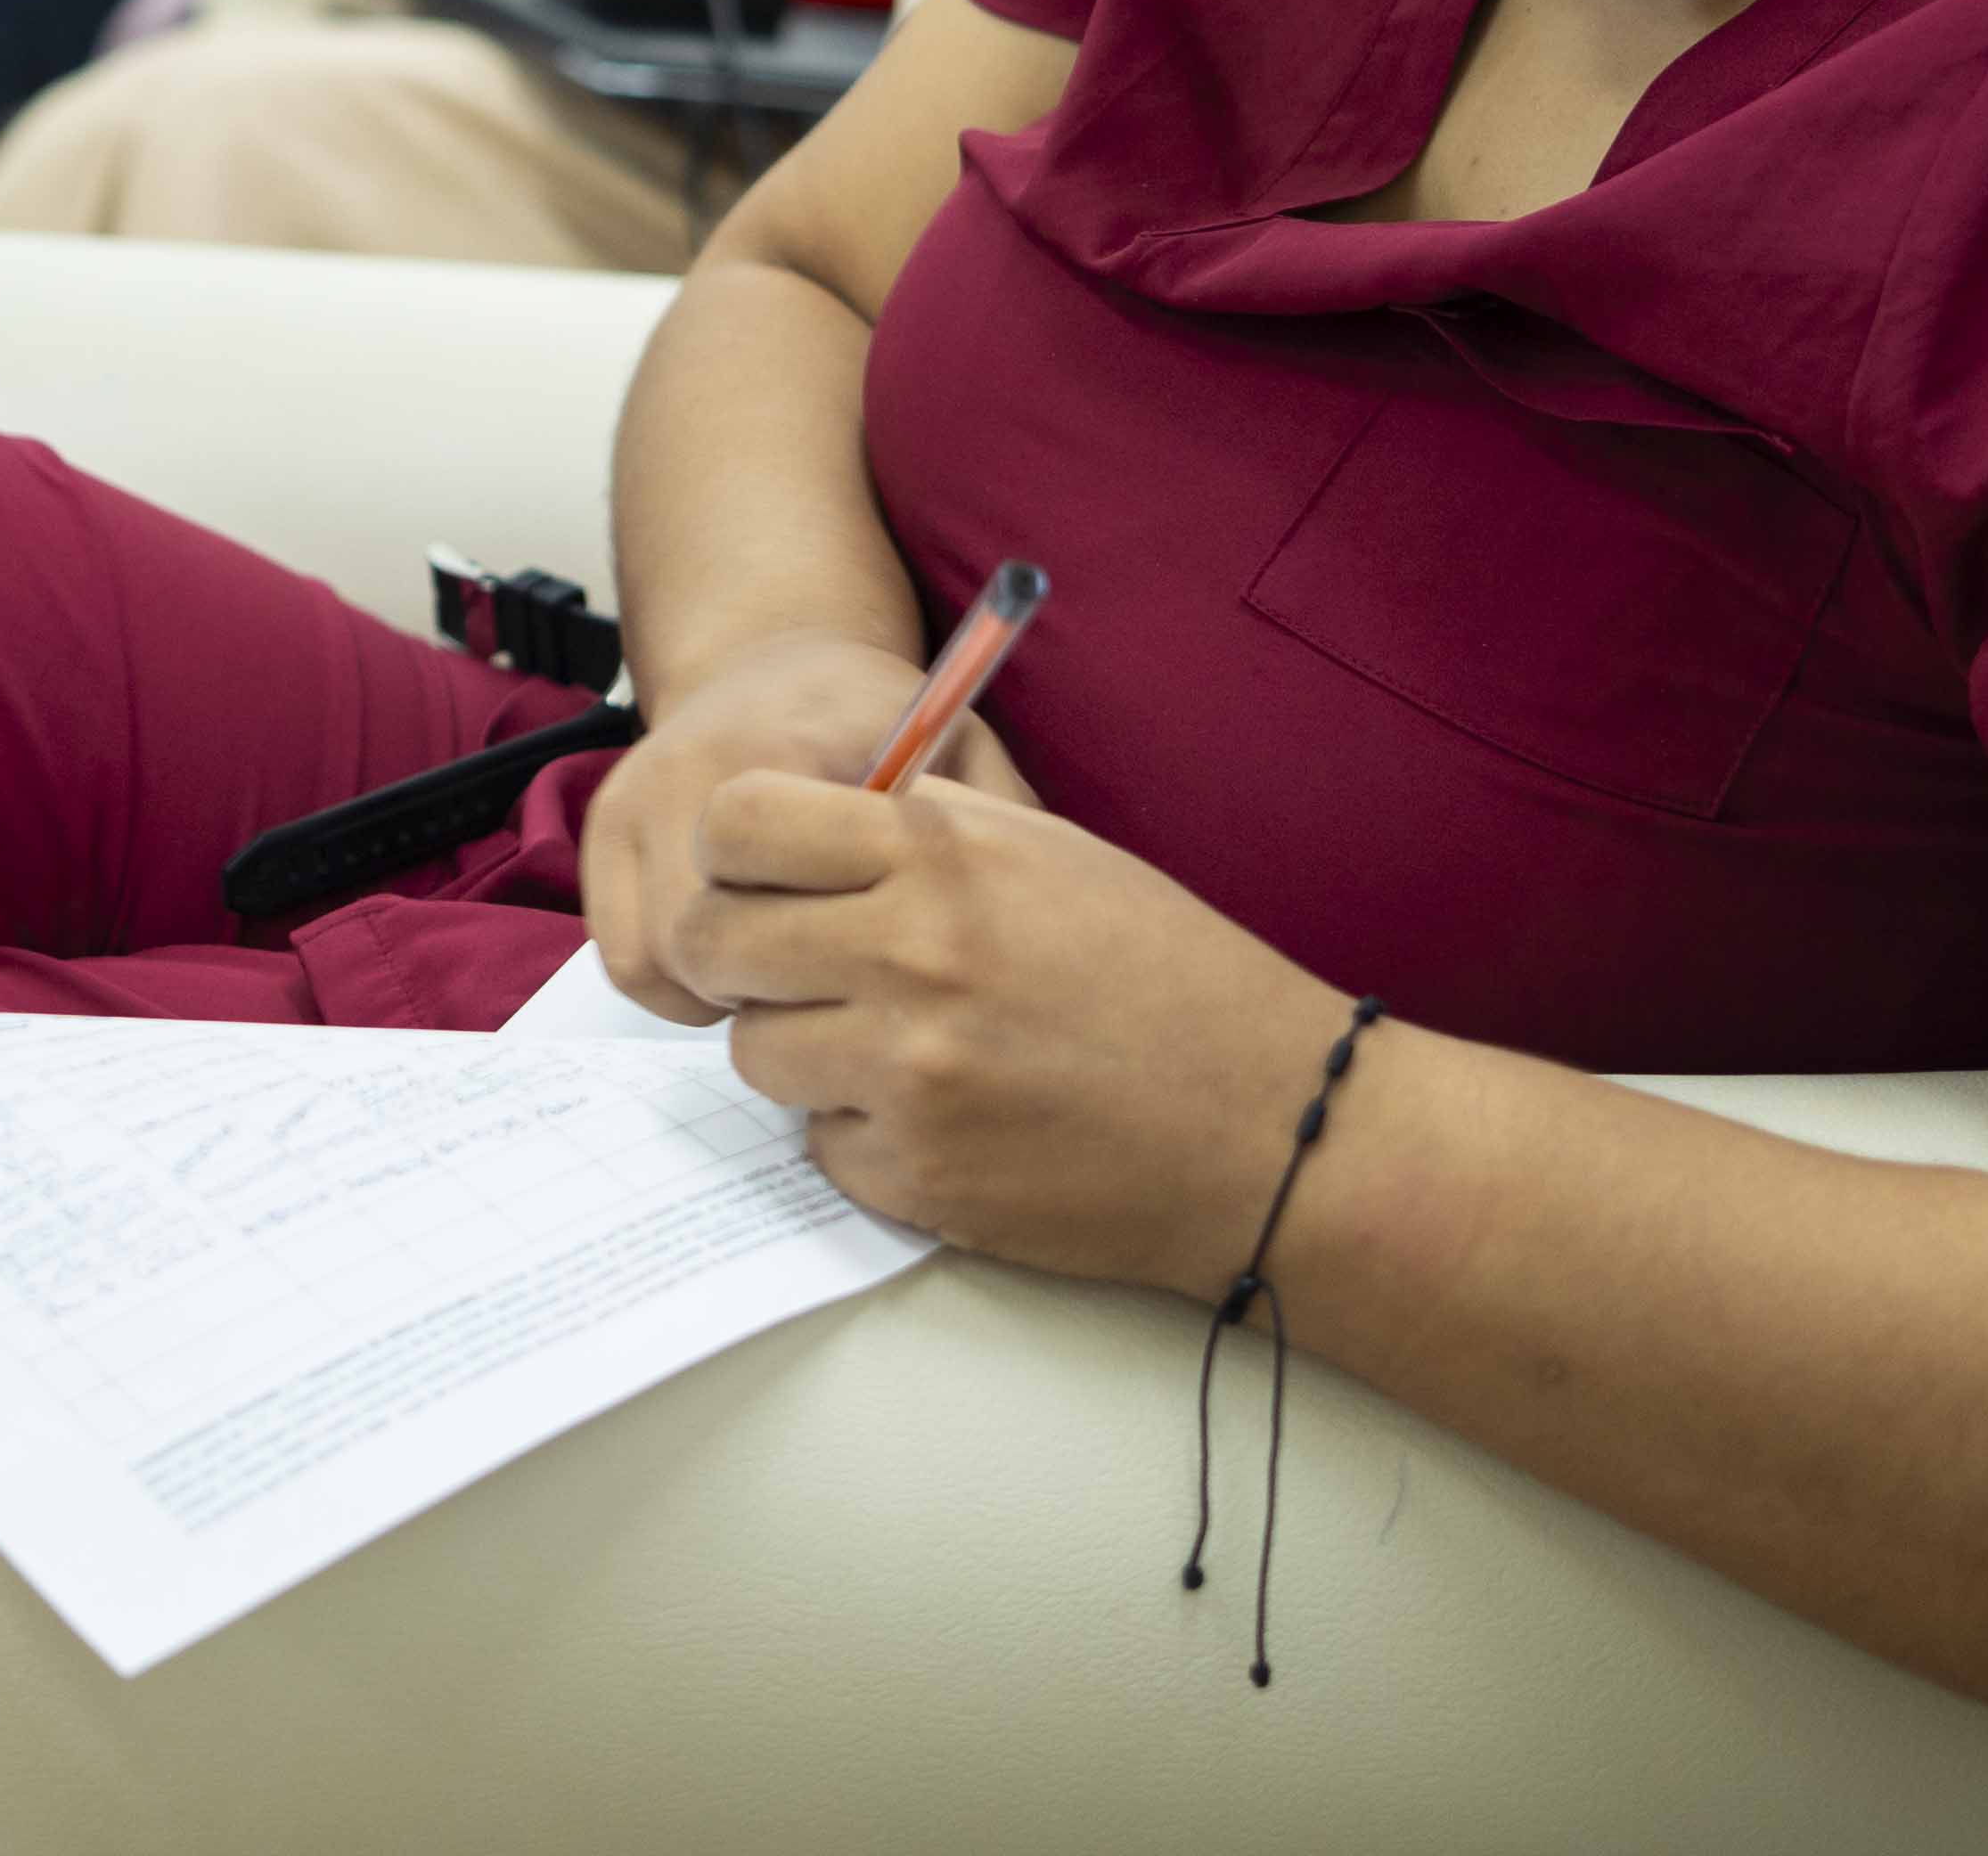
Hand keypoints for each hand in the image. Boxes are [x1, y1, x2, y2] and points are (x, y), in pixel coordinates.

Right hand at [580, 634, 1029, 1025]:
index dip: (836, 956)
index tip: (880, 961)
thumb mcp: (959, 748)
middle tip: (831, 985)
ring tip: (784, 967)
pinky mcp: (598, 832)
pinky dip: (673, 979)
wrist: (771, 657)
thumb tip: (1060, 932)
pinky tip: (733, 957)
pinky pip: (621, 958)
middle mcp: (691, 767)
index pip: (788, 896)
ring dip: (719, 990)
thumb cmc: (878, 721)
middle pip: (709, 945)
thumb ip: (1002, 824)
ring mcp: (631, 800)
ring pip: (659, 963)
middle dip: (772, 989)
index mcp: (791, 748)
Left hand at [682, 768, 1357, 1297]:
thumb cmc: (1167, 976)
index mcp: (938, 855)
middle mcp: (910, 955)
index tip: (753, 876)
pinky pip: (819, 1144)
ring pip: (755, 1053)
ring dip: (804, 1051)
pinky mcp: (918, 1174)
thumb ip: (920, 825)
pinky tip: (944, 1117)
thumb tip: (807, 813)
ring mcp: (909, 1073)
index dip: (730, 851)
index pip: (738, 822)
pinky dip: (862, 1135)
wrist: (1271, 1128)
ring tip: (895, 1047)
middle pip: (715, 943)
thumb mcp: (1048, 853)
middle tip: (789, 972)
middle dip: (738, 957)